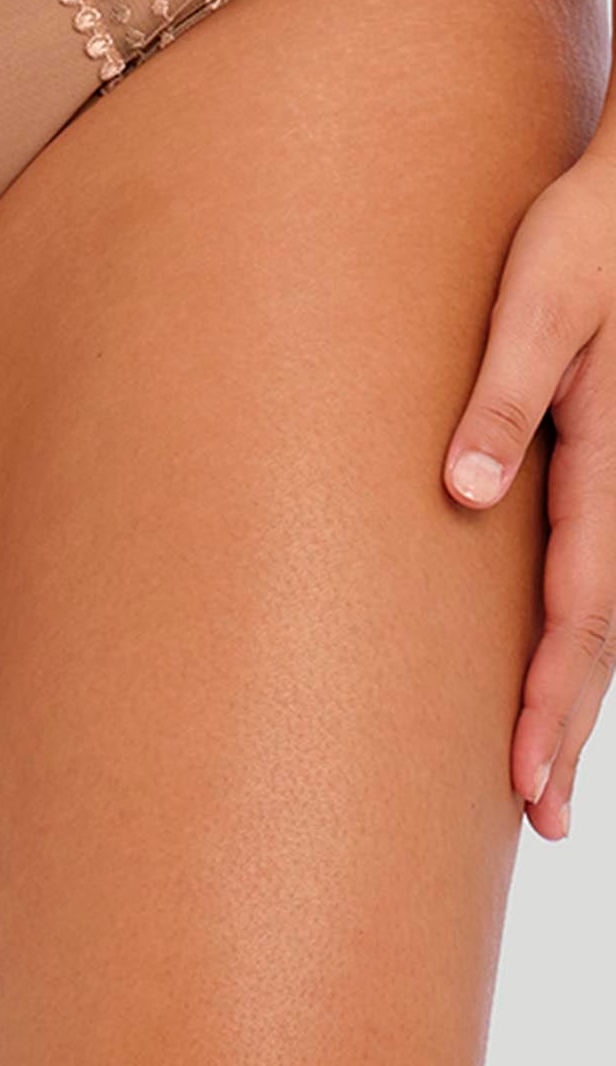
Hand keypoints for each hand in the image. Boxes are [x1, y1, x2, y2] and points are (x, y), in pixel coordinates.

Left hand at [443, 145, 615, 842]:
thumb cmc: (582, 242)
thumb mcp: (535, 309)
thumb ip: (504, 401)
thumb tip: (463, 496)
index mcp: (606, 466)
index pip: (576, 611)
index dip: (549, 700)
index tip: (523, 781)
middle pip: (598, 636)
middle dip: (566, 730)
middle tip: (541, 824)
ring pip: (602, 614)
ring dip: (573, 696)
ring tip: (543, 779)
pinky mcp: (603, 462)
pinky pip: (594, 570)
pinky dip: (577, 636)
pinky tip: (551, 666)